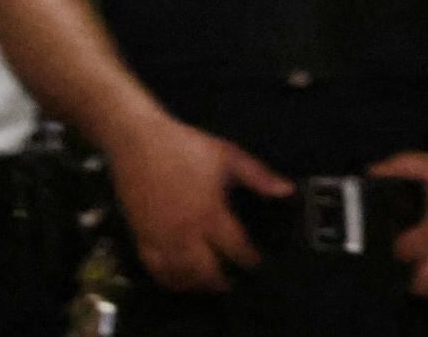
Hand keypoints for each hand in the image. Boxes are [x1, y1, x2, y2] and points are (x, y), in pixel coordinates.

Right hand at [107, 117, 293, 291]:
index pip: (235, 248)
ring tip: (211, 285)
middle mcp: (185, 233)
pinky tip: (178, 280)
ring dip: (197, 285)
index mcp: (210, 213)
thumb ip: (259, 177)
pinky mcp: (141, 237)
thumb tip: (288, 191)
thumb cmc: (187, 148)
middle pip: (206, 271)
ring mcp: (160, 238)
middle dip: (222, 281)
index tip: (260, 266)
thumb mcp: (229, 156)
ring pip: (180, 275)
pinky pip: (155, 269)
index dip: (250, 260)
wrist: (139, 142)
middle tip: (235, 284)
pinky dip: (169, 280)